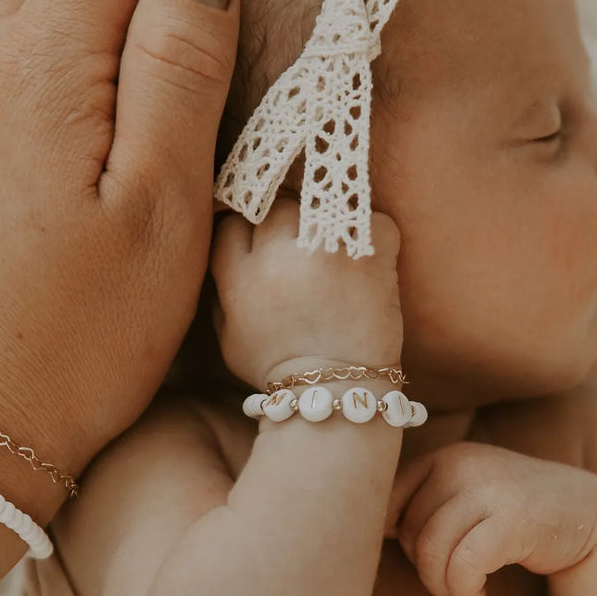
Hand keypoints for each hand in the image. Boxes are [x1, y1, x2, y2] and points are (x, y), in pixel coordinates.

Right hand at [210, 195, 404, 388]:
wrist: (339, 391)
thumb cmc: (282, 369)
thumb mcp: (229, 340)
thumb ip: (221, 295)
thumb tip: (225, 258)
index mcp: (241, 279)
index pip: (232, 223)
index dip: (247, 231)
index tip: (261, 244)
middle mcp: (280, 258)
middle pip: (275, 207)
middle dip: (285, 222)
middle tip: (301, 248)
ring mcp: (328, 251)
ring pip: (320, 203)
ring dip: (327, 222)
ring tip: (335, 250)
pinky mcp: (370, 253)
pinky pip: (373, 219)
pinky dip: (375, 234)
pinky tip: (368, 258)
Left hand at [385, 440, 596, 595]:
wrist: (586, 514)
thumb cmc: (512, 513)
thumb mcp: (465, 496)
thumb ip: (421, 503)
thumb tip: (365, 531)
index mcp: (445, 456)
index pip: (387, 499)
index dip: (392, 536)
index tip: (416, 554)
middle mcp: (463, 464)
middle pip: (407, 531)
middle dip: (422, 567)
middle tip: (449, 579)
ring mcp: (490, 489)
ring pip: (431, 551)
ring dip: (442, 586)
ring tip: (463, 591)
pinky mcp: (513, 520)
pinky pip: (464, 566)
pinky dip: (464, 590)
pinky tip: (478, 595)